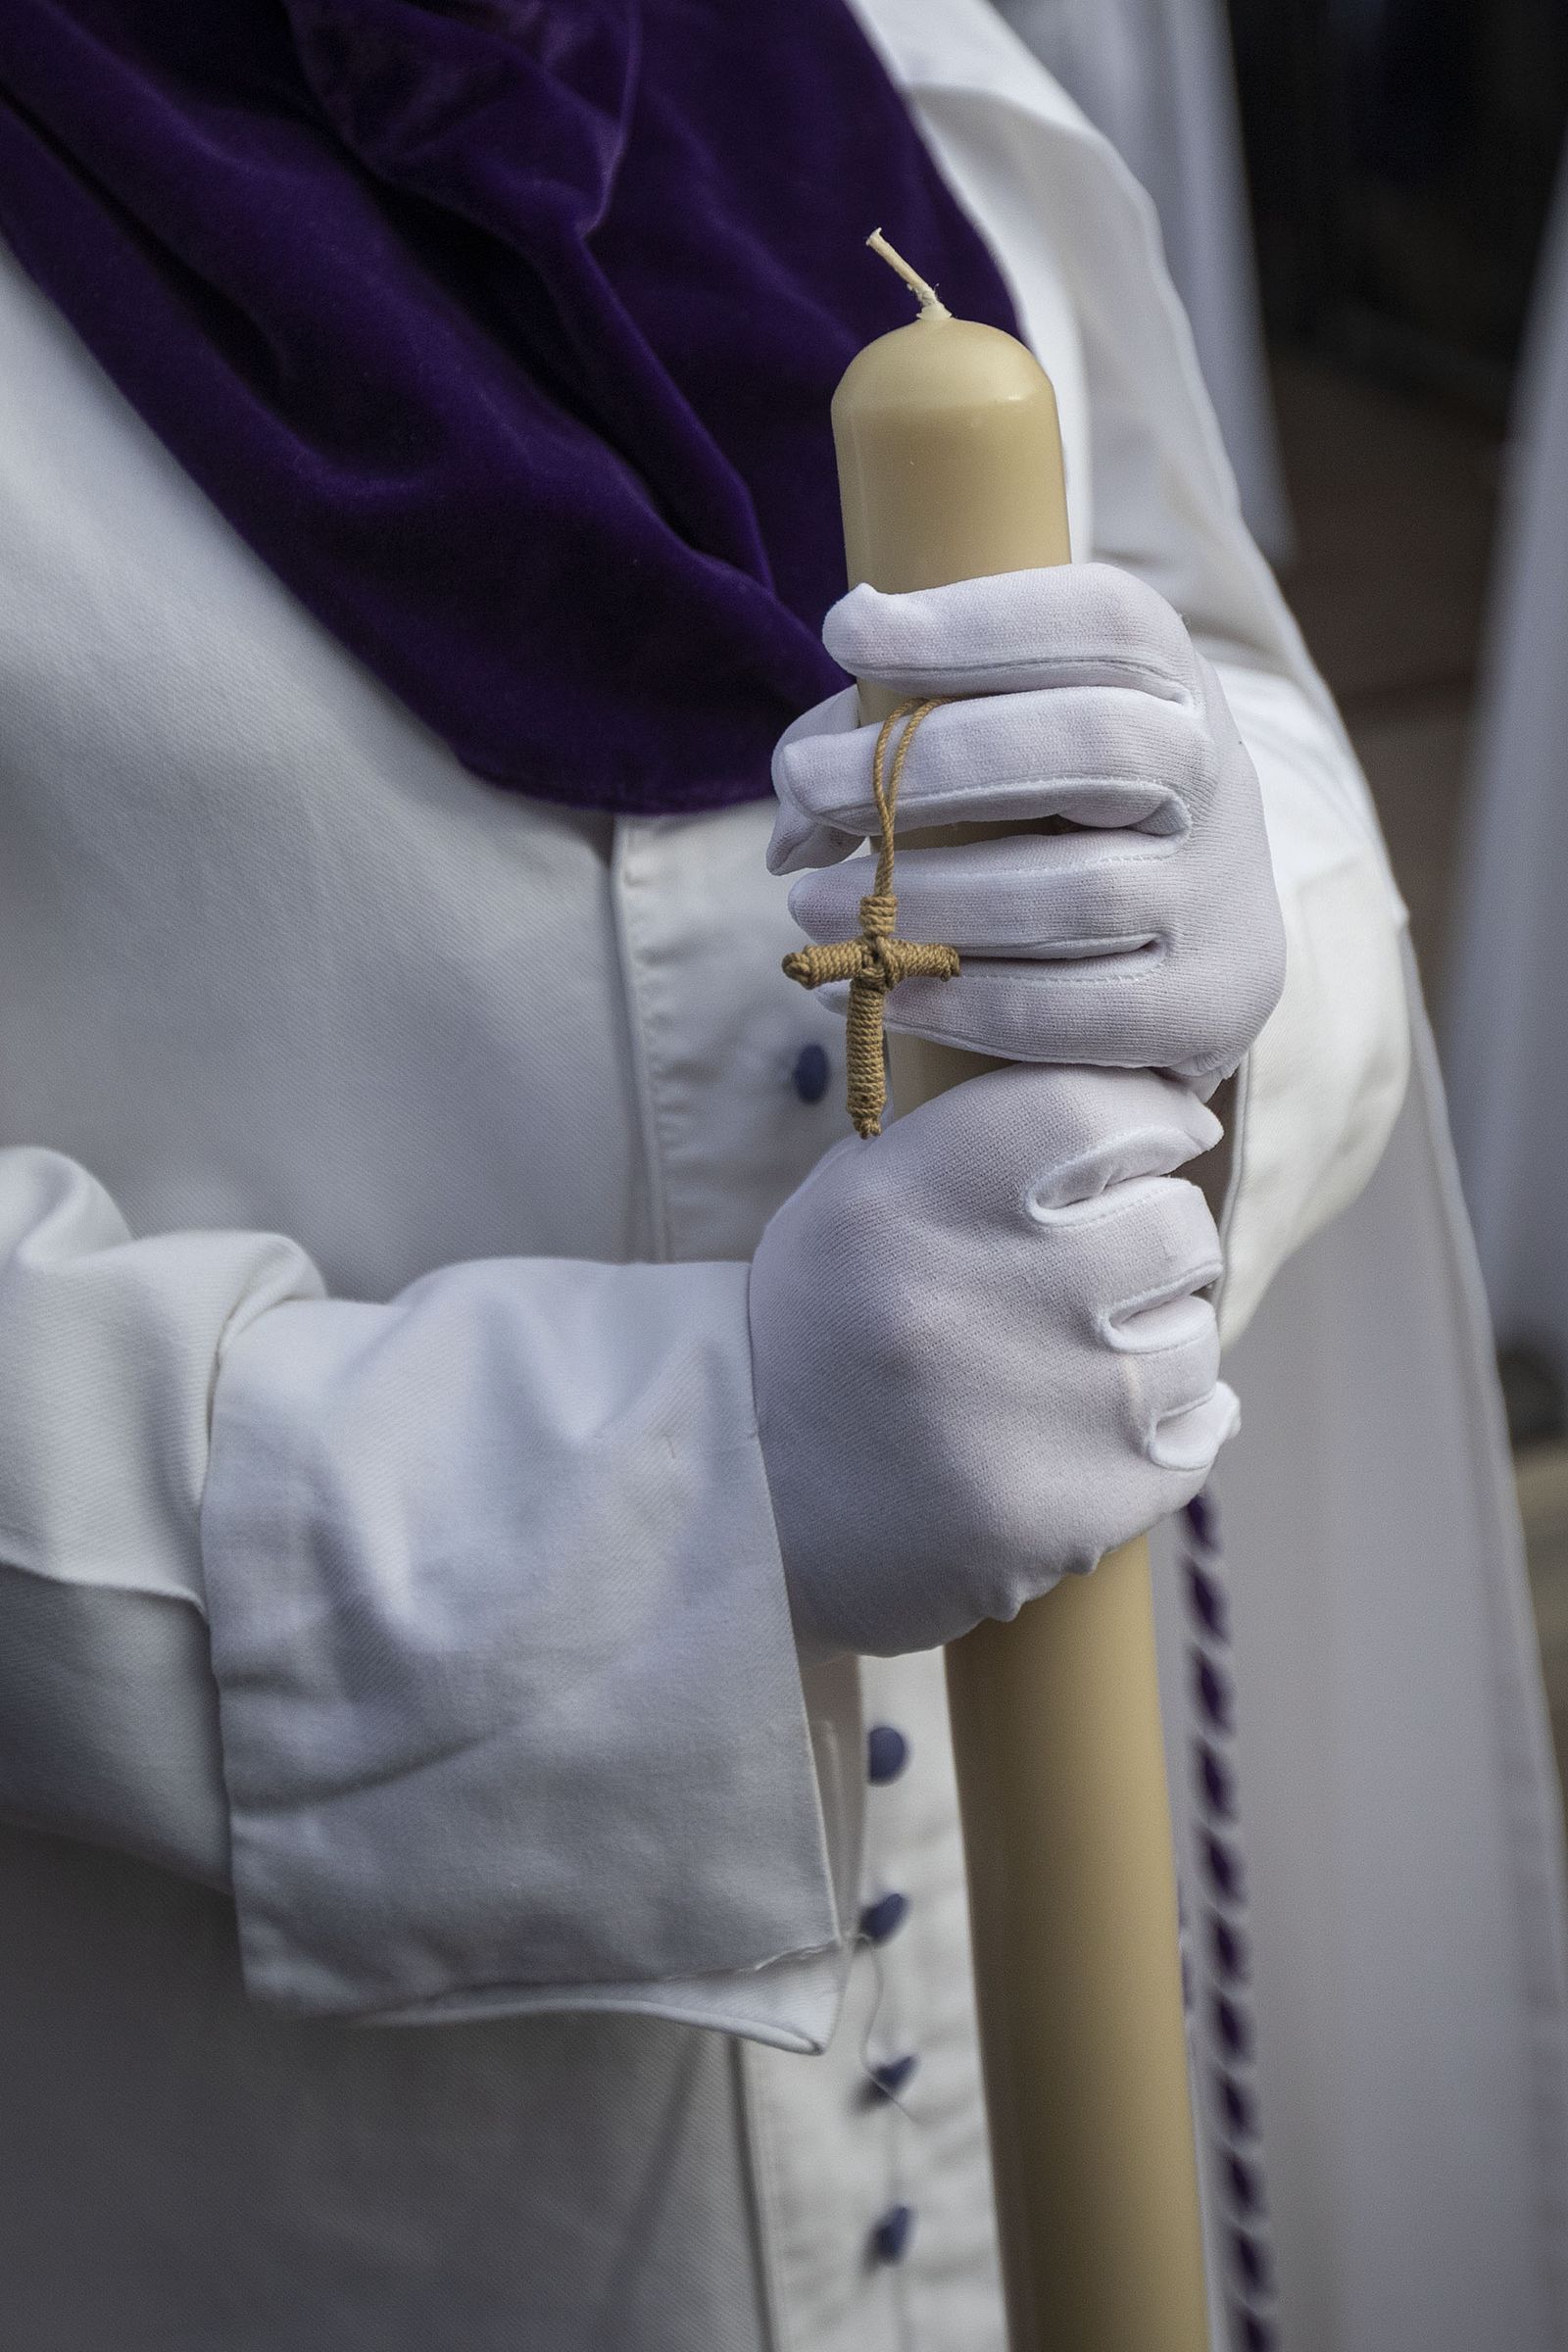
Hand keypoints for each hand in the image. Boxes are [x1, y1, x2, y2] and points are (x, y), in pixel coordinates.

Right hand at [749, 1064, 1237, 1658]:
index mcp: (906, 1200)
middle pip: (1173, 1225)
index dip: (1150, 1118)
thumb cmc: (827, 1329)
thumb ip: (979, 1138)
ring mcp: (1030, 1411)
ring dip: (1160, 1342)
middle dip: (1156, 1241)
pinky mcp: (1071, 1509)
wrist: (751, 1510)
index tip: (1164, 1138)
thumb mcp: (858, 1200)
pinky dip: (1171, 1428)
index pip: (1090, 1108)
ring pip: (1194, 1336)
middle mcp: (967, 1296)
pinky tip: (1100, 1426)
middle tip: (1107, 1269)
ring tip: (1079, 1364)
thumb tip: (1147, 1096)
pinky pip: (1198, 1436)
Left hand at [769, 564, 1284, 1093]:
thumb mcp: (995, 753)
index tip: (846, 631)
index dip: (977, 622)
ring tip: (805, 906)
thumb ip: (884, 752)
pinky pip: (1064, 1013)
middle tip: (803, 783)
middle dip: (933, 763)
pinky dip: (948, 1000)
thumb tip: (789, 834)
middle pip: (1096, 747)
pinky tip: (861, 989)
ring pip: (1075, 895)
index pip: (1106, 622)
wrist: (1182, 962)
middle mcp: (1218, 779)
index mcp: (1175, 684)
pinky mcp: (1200, 1014)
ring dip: (923, 900)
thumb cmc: (1050, 828)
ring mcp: (1218, 902)